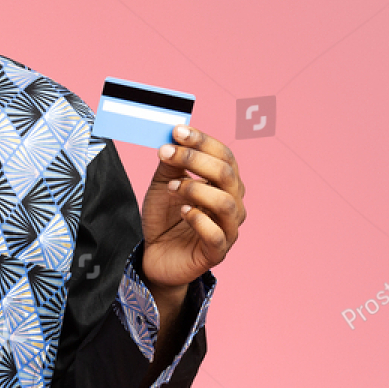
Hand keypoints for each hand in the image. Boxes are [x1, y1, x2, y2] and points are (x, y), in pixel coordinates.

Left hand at [140, 125, 245, 292]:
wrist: (156, 256)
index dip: (203, 141)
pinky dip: (199, 220)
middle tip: (167, 152)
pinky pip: (217, 235)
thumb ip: (171, 163)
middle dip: (197, 159)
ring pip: (226, 203)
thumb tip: (174, 138)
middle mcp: (232, 204)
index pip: (224, 155)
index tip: (177, 130)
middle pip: (227, 175)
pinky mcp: (217, 253)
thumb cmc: (165, 218)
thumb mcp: (163, 184)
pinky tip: (183, 212)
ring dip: (196, 189)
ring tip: (172, 187)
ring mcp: (228, 229)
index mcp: (224, 184)